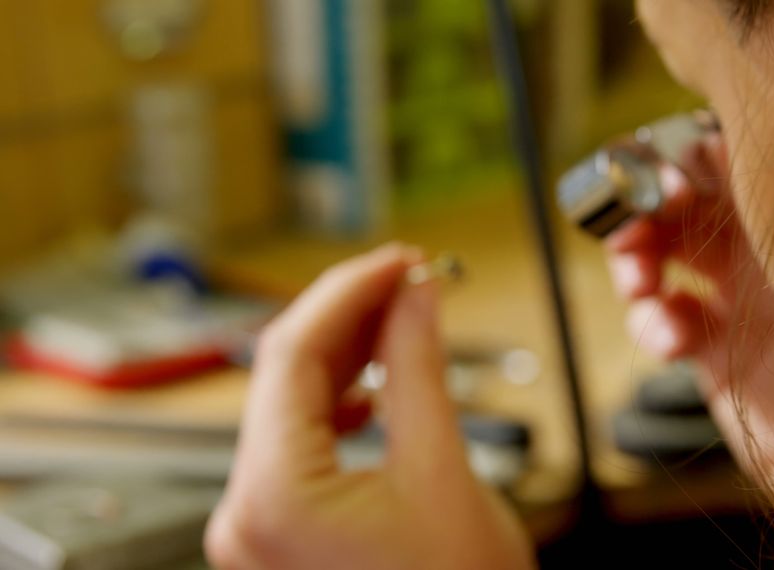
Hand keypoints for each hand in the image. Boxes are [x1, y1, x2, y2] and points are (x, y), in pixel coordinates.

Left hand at [205, 244, 534, 569]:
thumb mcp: (442, 470)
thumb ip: (420, 369)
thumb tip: (415, 297)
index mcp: (273, 495)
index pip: (292, 353)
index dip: (349, 291)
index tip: (398, 261)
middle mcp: (244, 513)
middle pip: (282, 376)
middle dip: (348, 318)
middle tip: (408, 279)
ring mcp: (255, 529)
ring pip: (288, 408)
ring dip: (345, 357)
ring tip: (399, 320)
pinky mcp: (277, 536)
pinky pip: (296, 447)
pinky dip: (337, 404)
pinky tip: (375, 385)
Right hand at [605, 134, 773, 567]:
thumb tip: (726, 147)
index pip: (728, 166)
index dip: (686, 164)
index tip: (672, 183)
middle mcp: (768, 258)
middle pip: (682, 211)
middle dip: (646, 213)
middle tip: (633, 228)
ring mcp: (740, 308)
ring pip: (661, 264)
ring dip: (635, 266)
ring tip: (638, 284)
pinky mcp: (717, 361)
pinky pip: (664, 324)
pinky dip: (652, 324)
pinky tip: (669, 337)